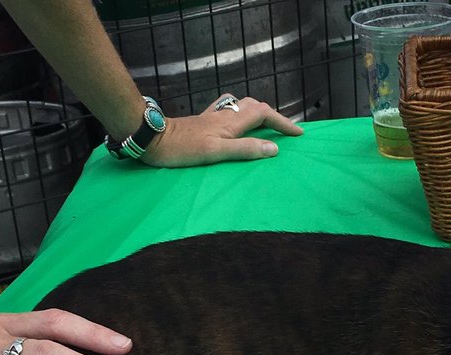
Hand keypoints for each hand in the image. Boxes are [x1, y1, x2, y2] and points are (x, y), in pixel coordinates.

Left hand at [143, 94, 303, 167]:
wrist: (152, 138)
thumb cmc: (183, 149)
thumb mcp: (216, 152)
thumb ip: (245, 149)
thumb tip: (274, 149)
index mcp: (231, 122)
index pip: (265, 114)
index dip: (283, 123)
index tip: (298, 133)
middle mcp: (224, 115)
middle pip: (255, 107)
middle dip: (273, 116)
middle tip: (285, 130)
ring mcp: (213, 116)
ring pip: (242, 107)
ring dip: (258, 113)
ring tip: (266, 125)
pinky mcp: (203, 121)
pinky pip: (228, 111)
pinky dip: (240, 114)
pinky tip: (235, 122)